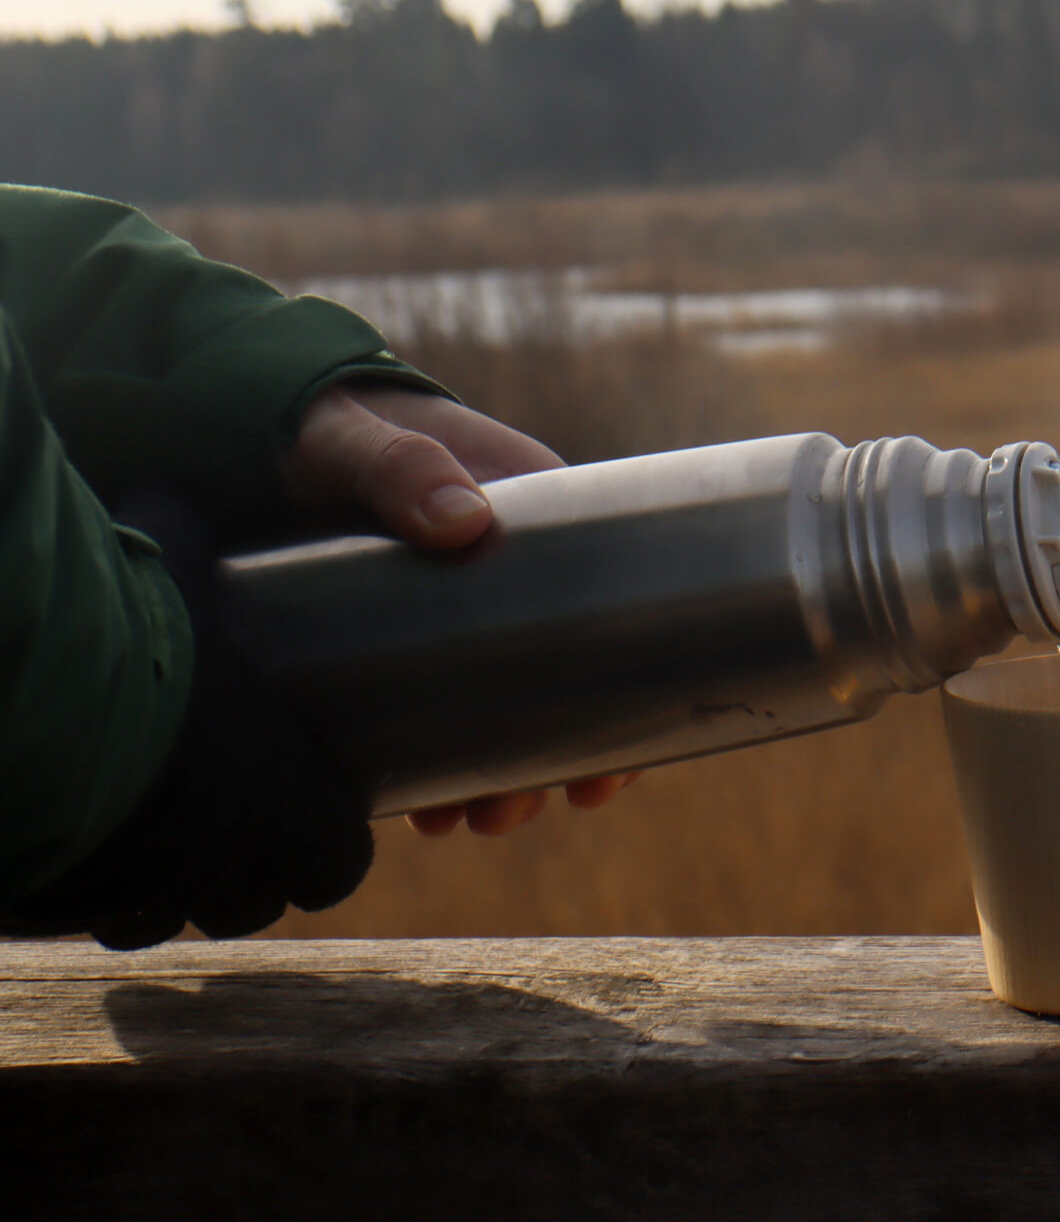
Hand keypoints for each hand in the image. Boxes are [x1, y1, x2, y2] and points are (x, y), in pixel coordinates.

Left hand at [281, 383, 635, 836]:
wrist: (252, 422)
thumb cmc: (324, 421)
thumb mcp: (357, 437)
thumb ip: (401, 465)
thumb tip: (465, 522)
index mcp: (531, 506)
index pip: (610, 596)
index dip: (623, 685)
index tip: (617, 758)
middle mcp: (510, 563)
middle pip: (562, 671)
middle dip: (551, 754)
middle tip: (513, 811)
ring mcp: (459, 605)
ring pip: (505, 699)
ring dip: (497, 772)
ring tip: (464, 821)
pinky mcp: (405, 631)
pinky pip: (442, 704)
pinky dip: (441, 760)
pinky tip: (420, 807)